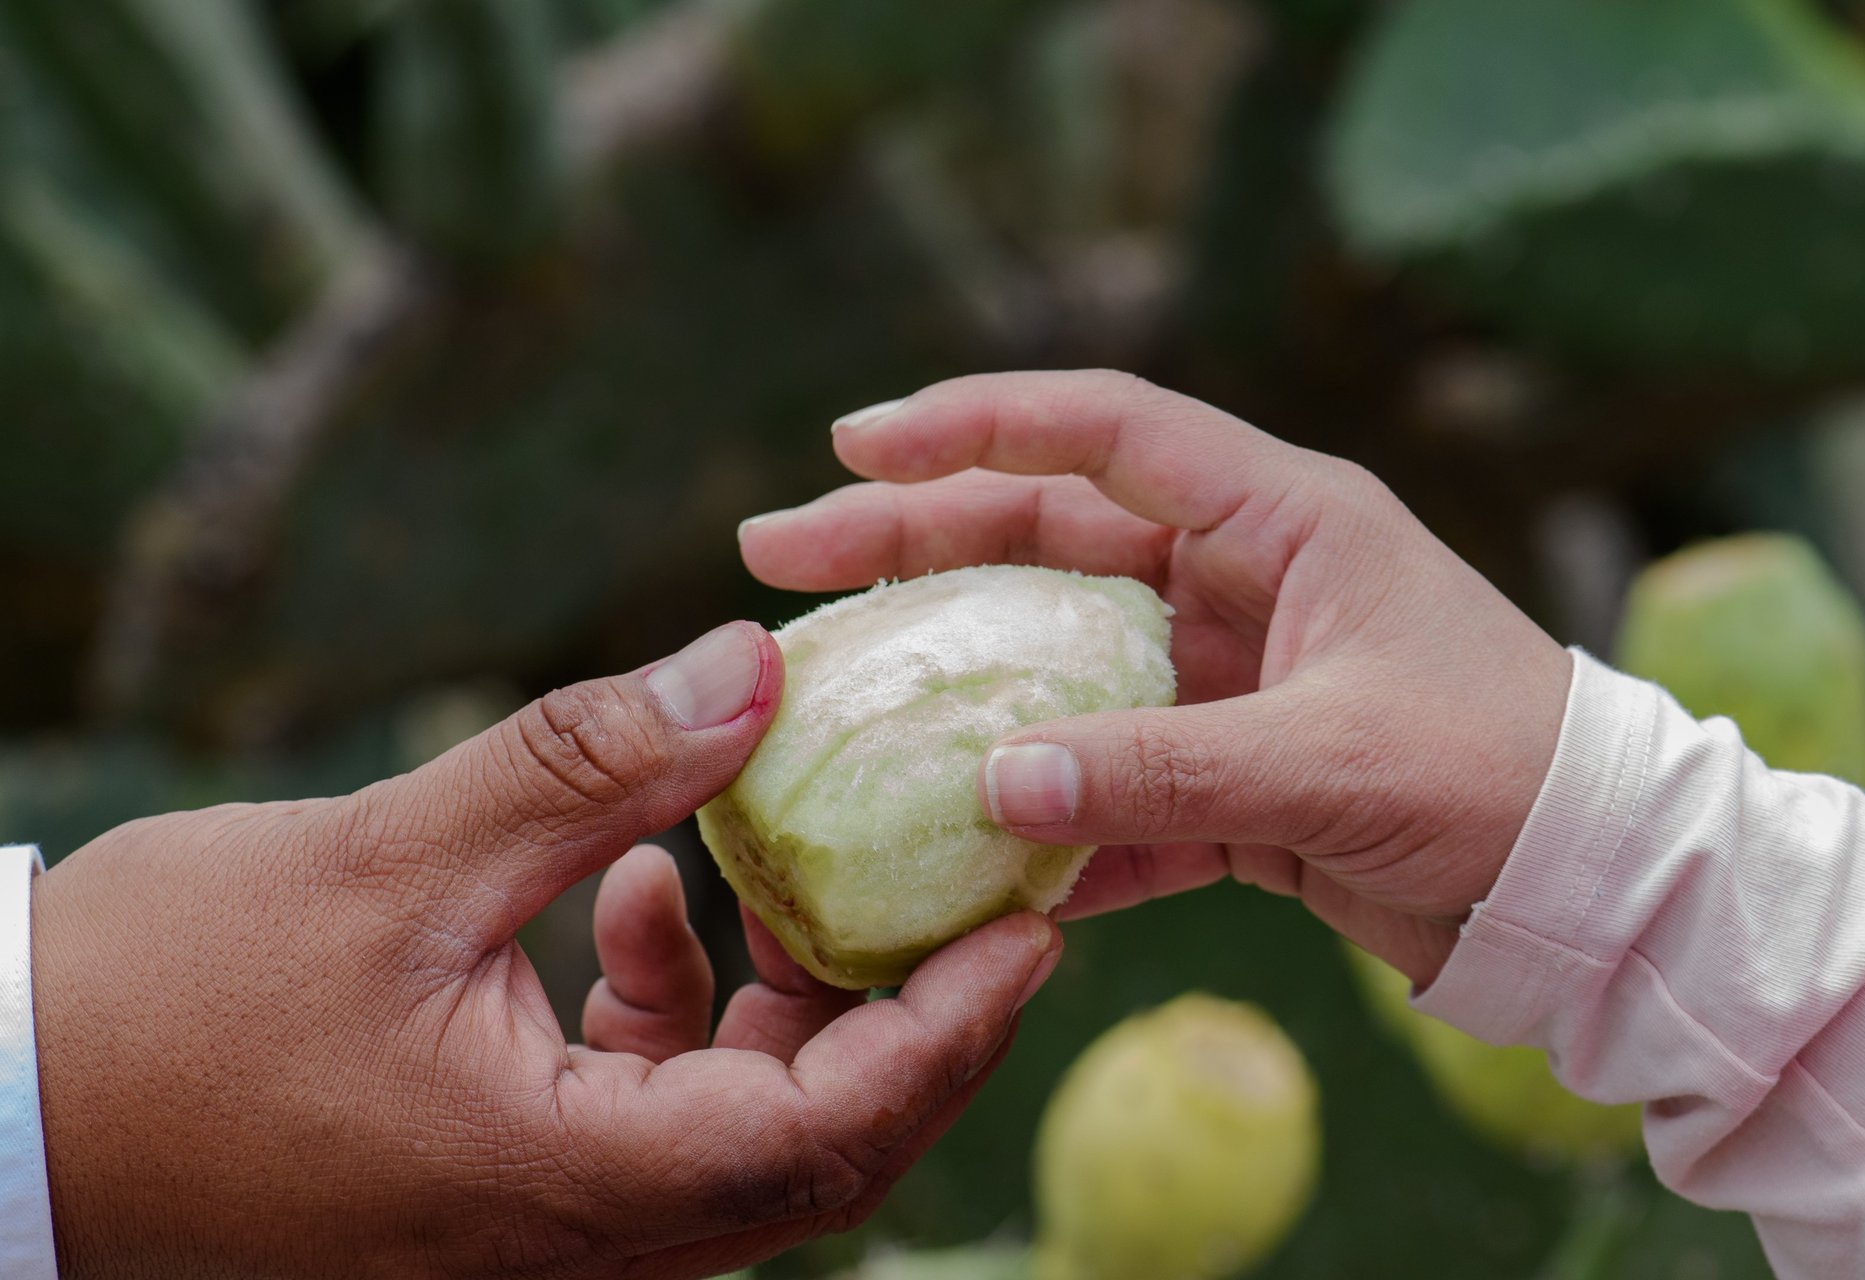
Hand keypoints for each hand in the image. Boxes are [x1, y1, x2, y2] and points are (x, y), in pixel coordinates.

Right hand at [32, 621, 1058, 1278]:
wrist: (6, 1110)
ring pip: (735, 1125)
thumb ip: (590, 765)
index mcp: (570, 1183)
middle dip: (900, 1011)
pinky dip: (669, 1000)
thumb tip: (754, 669)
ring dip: (779, 996)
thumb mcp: (394, 860)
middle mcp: (576, 1231)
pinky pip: (642, 1105)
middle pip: (812, 1143)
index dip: (954, 1031)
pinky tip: (631, 889)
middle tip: (964, 883)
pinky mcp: (495, 1176)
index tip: (1037, 925)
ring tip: (778, 857)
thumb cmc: (167, 1007)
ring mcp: (537, 1217)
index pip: (830, 1134)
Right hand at [741, 372, 1569, 984]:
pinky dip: (1043, 814)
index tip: (853, 442)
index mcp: (1278, 520)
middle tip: (781, 556)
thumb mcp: (1328, 761)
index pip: (1101, 433)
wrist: (1592, 890)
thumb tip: (988, 788)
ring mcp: (1226, 680)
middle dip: (912, 541)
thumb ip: (1156, 771)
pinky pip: (1107, 779)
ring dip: (954, 678)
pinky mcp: (1230, 775)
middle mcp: (1238, 583)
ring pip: (1057, 658)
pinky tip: (958, 846)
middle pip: (1044, 538)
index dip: (972, 424)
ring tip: (833, 695)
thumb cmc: (1497, 780)